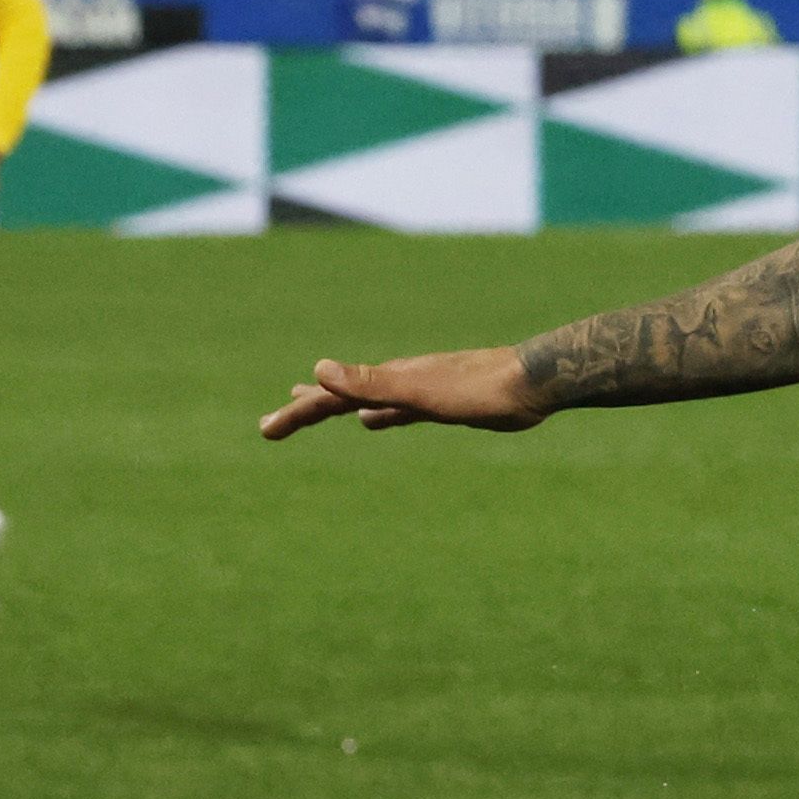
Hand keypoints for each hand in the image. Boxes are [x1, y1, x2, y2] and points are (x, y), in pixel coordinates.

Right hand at [262, 347, 547, 438]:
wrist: (533, 383)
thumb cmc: (479, 389)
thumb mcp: (420, 391)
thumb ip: (372, 383)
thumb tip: (318, 369)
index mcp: (387, 380)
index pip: (328, 396)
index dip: (296, 413)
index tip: (265, 430)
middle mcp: (397, 381)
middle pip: (339, 395)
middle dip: (305, 408)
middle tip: (271, 424)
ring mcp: (418, 390)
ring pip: (365, 399)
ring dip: (336, 404)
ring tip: (313, 406)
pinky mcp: (442, 402)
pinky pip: (397, 410)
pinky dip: (379, 415)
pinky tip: (373, 421)